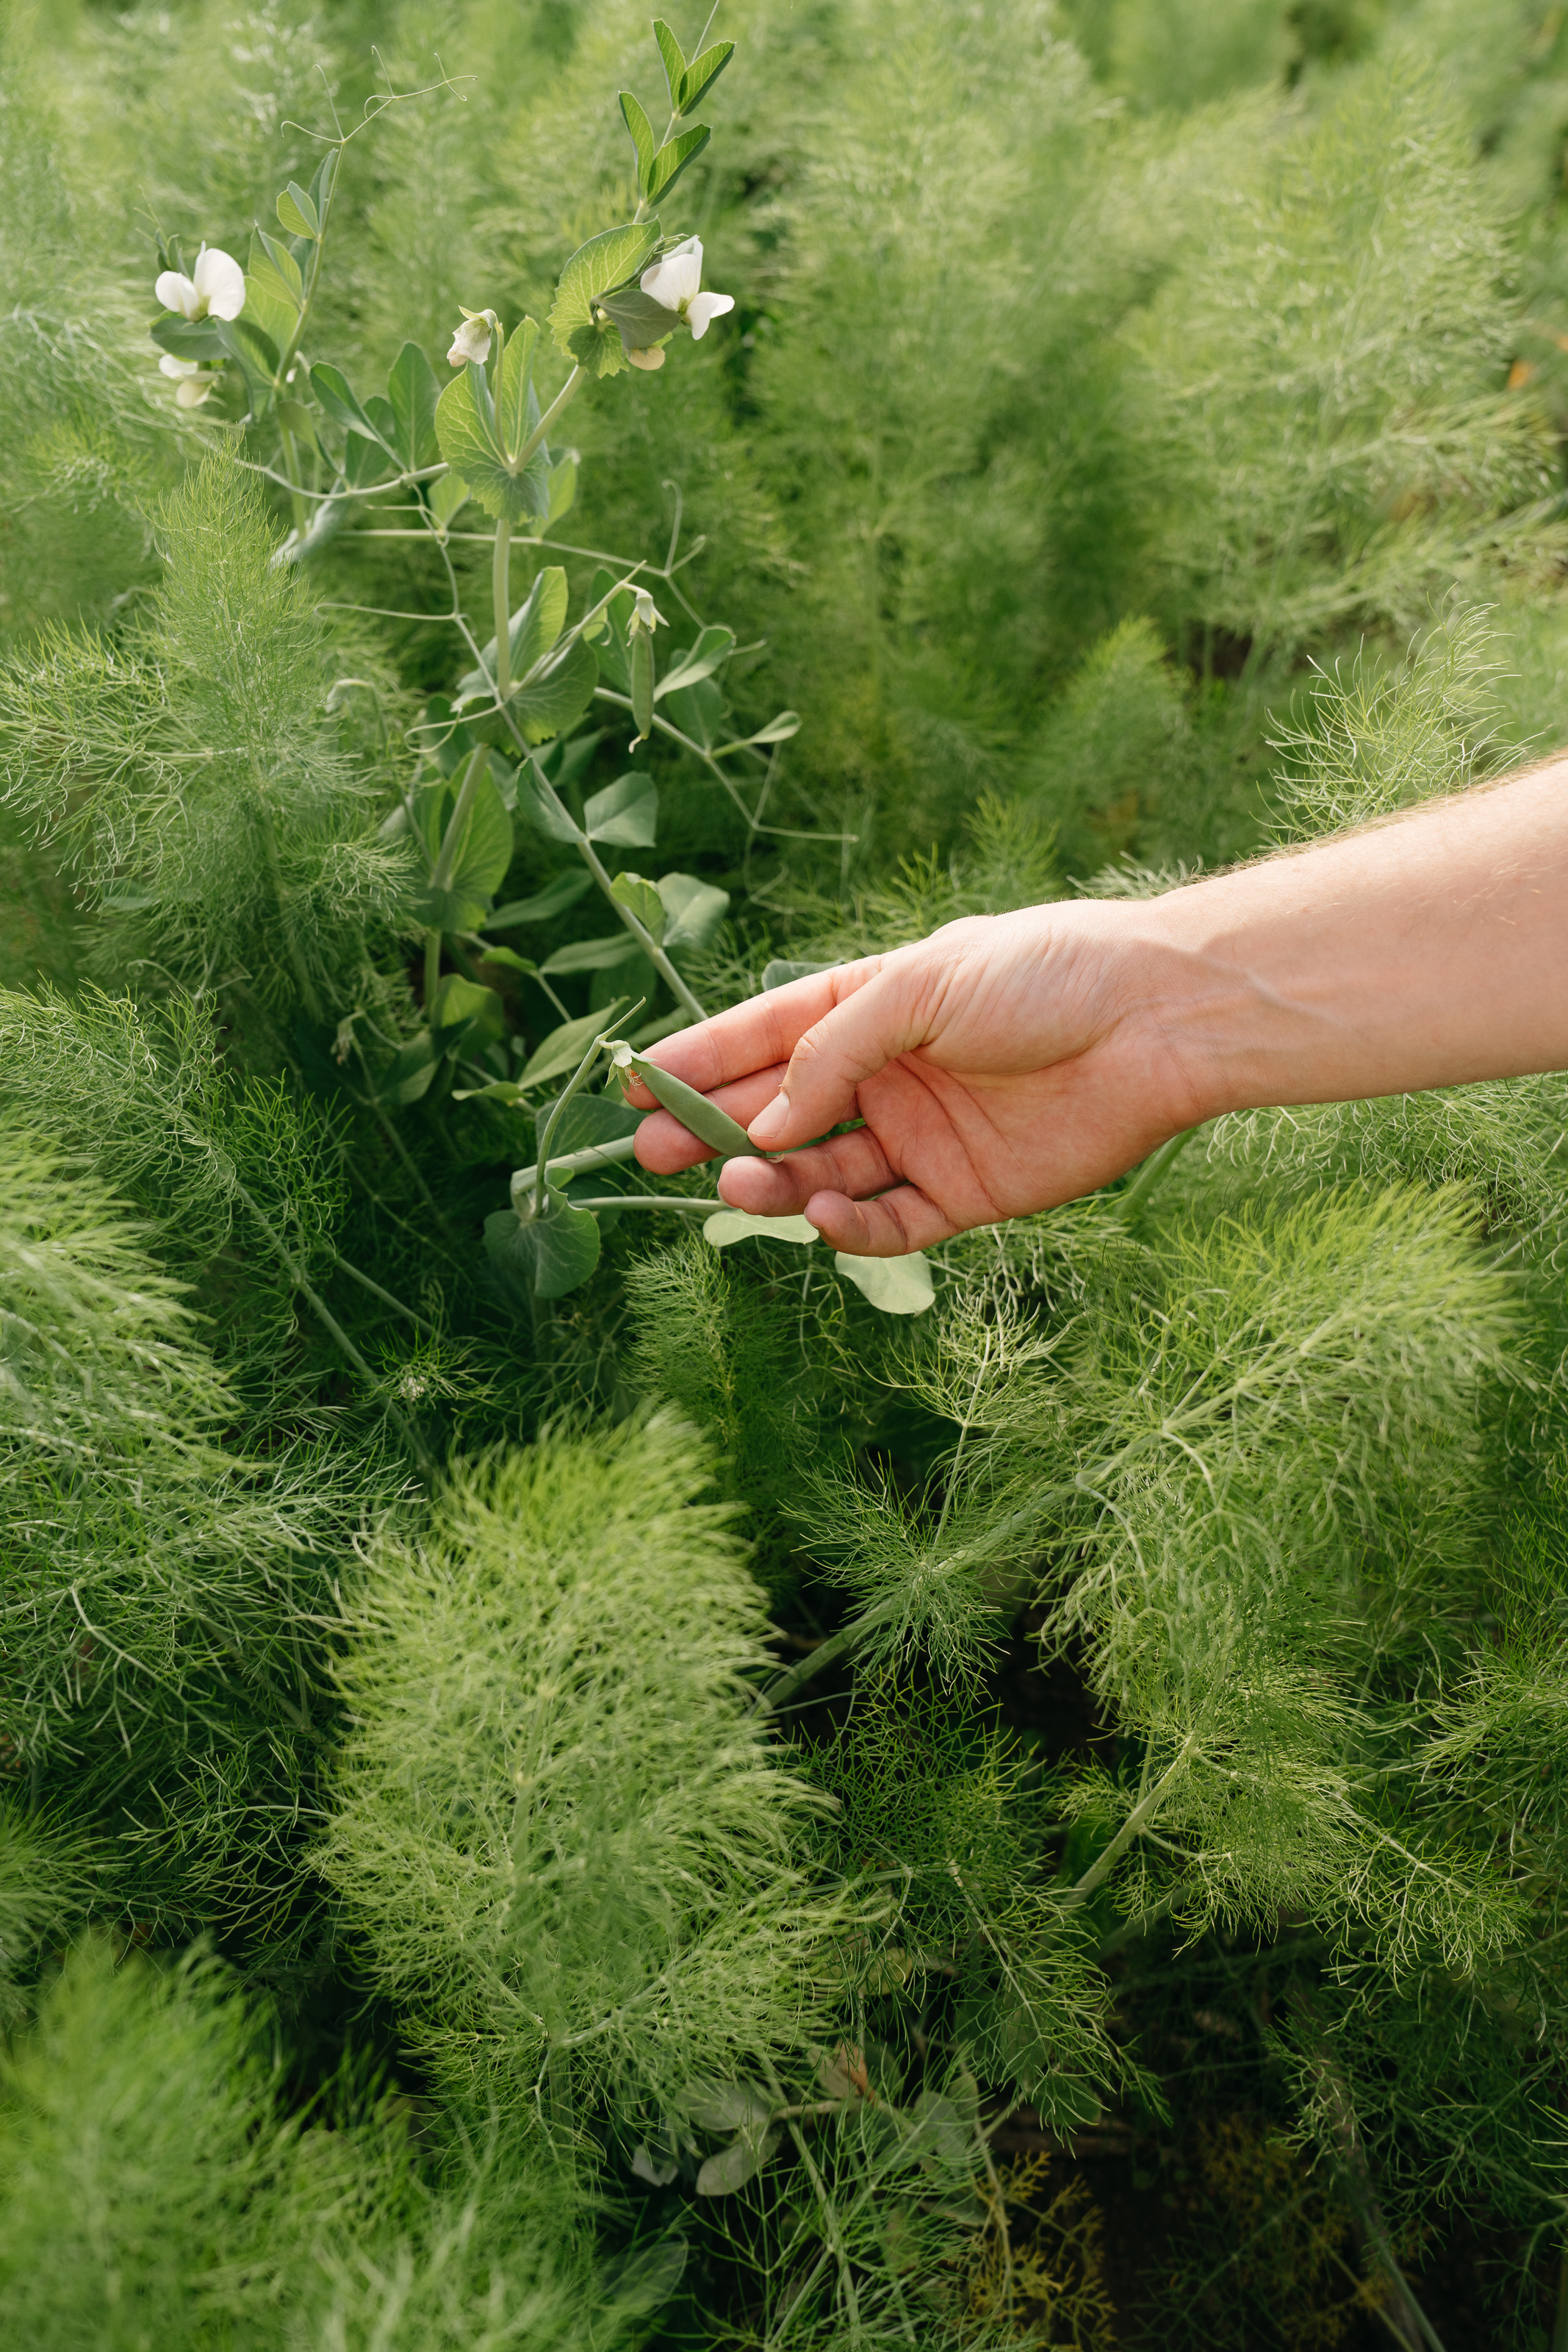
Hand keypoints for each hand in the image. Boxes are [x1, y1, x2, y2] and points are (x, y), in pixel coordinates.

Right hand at [626, 904, 1205, 1252]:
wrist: (1156, 1021)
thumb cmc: (1043, 974)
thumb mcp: (920, 987)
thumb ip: (833, 1050)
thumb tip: (763, 1124)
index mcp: (871, 1007)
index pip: (764, 1036)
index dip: (698, 1062)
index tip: (634, 1086)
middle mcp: (888, 1075)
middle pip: (780, 1113)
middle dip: (715, 1131)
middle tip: (654, 1155)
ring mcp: (923, 1138)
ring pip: (823, 1173)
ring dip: (774, 1181)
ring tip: (734, 1184)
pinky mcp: (966, 1194)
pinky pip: (889, 1223)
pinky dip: (849, 1227)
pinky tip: (822, 1214)